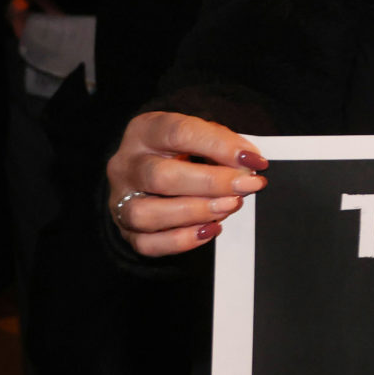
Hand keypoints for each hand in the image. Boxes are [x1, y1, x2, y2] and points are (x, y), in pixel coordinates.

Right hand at [106, 111, 267, 256]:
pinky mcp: (125, 229)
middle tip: (246, 186)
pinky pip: (147, 243)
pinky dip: (182, 241)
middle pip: (161, 177)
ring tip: (230, 206)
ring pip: (147, 214)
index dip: (220, 147)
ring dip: (196, 213)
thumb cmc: (182, 149)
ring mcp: (120, 199)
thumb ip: (223, 143)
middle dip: (212, 184)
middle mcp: (126, 165)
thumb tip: (249, 162)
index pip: (179, 134)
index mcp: (144, 131)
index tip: (253, 160)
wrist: (151, 170)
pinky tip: (210, 230)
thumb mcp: (200, 134)